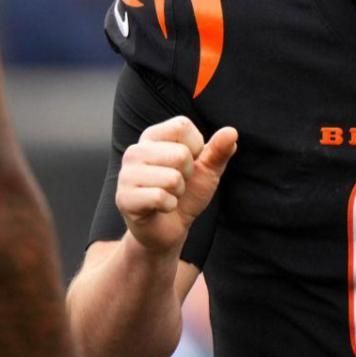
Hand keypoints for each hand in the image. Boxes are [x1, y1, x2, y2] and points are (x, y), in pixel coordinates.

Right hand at [116, 116, 236, 255]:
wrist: (168, 229)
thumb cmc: (186, 194)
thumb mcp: (207, 171)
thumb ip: (218, 151)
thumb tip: (231, 131)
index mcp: (153, 136)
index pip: (182, 126)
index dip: (196, 148)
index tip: (188, 163)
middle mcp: (135, 151)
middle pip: (180, 154)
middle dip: (188, 175)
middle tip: (177, 184)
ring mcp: (126, 174)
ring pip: (172, 178)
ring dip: (178, 192)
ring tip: (169, 195)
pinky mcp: (124, 198)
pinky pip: (160, 198)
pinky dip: (169, 206)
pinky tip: (161, 208)